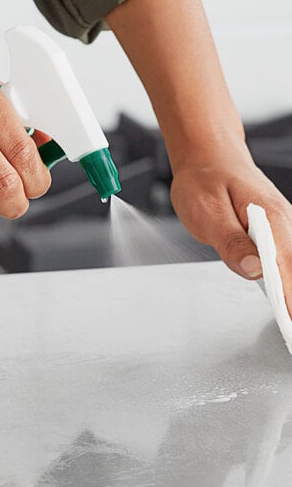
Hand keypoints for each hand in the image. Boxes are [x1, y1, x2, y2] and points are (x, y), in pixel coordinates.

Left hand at [170, 149, 291, 315]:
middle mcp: (284, 223)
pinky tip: (285, 298)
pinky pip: (286, 258)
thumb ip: (230, 242)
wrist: (208, 156)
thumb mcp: (207, 212)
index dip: (289, 300)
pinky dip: (287, 279)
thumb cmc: (204, 180)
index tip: (290, 323)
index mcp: (271, 219)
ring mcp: (282, 226)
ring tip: (288, 321)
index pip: (286, 268)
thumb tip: (254, 270)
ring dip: (291, 292)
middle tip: (288, 330)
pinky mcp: (275, 231)